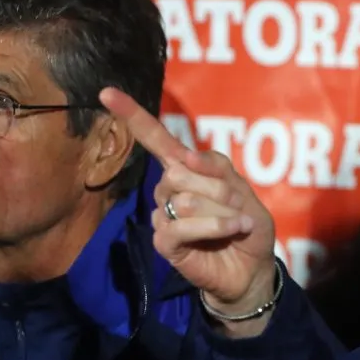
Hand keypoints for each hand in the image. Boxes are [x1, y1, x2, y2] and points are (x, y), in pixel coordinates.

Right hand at [99, 88, 277, 318]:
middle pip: (177, 170)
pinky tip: (231, 230)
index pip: (155, 139)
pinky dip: (213, 227)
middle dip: (217, 188)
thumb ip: (215, 168)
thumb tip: (183, 155)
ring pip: (182, 199)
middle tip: (238, 205)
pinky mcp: (165, 243)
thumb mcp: (242, 189)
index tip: (106, 92)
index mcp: (185, 169)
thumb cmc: (246, 225)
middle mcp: (169, 189)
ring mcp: (163, 216)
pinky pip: (179, 227)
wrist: (252, 268)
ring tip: (236, 223)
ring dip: (221, 211)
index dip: (132, 115)